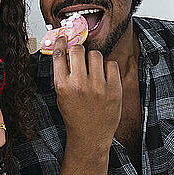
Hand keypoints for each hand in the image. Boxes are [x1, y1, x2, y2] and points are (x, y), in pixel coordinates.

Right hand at [52, 36, 121, 155]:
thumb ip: (62, 73)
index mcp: (62, 85)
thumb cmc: (74, 115)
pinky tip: (104, 77)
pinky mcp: (114, 90)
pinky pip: (111, 64)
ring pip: (95, 55)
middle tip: (79, 56)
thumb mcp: (61, 94)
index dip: (61, 42)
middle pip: (78, 50)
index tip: (63, 37)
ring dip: (93, 59)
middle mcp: (79, 85)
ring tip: (93, 70)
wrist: (90, 136)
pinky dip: (108, 68)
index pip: (59, 54)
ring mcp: (98, 87)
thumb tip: (65, 50)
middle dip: (78, 50)